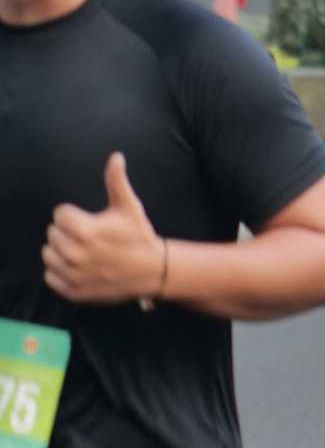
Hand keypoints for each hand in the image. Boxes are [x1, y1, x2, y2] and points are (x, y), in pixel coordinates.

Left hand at [43, 152, 165, 305]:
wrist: (152, 271)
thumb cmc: (139, 236)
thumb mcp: (129, 206)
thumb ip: (116, 181)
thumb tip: (116, 156)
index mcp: (85, 231)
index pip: (59, 214)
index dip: (75, 214)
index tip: (91, 221)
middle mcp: (75, 254)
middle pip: (52, 234)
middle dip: (68, 232)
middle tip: (89, 236)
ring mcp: (74, 275)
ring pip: (48, 255)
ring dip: (60, 251)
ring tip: (81, 250)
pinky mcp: (73, 291)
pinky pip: (50, 277)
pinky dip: (60, 271)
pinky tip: (78, 266)